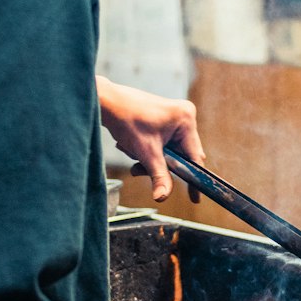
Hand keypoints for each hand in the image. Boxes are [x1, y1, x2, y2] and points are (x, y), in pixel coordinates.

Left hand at [96, 76, 203, 201]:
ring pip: (169, 152)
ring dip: (151, 159)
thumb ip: (158, 176)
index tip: (194, 198)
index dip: (192, 179)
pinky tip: (133, 146)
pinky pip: (163, 144)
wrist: (106, 102)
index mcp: (186, 120)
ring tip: (133, 154)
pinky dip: (149, 151)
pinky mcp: (164, 119)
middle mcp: (184, 116)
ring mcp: (174, 116)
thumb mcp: (146, 152)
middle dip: (160, 165)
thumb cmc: (126, 119)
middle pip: (181, 155)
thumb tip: (162, 197)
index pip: (194, 157)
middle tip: (140, 168)